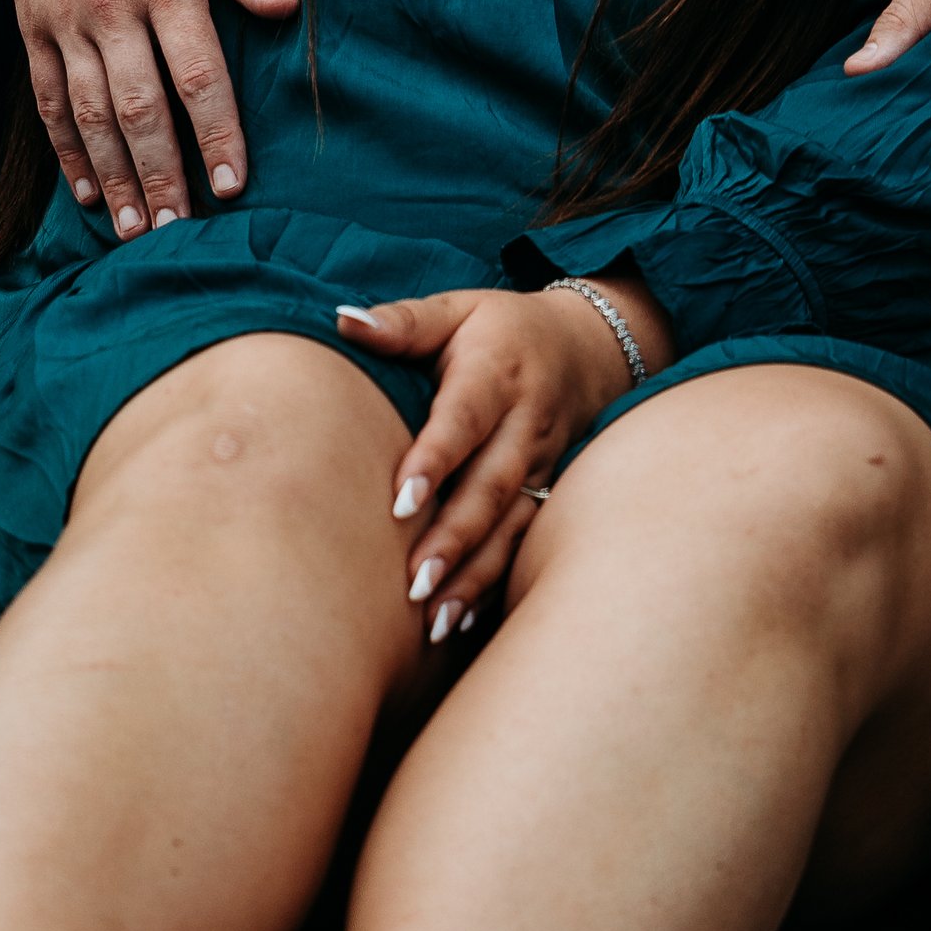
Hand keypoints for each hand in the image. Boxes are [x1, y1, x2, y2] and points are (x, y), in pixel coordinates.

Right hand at [0, 0, 299, 233]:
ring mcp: (65, 21)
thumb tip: (286, 11)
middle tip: (180, 230)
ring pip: (90, 115)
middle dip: (162, 175)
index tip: (232, 185)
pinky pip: (48, 100)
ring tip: (136, 229)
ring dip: (115, 176)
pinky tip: (88, 191)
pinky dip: (66, 151)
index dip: (217, 134)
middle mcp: (112, 7)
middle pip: (140, 109)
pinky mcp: (32, 26)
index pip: (197, 74)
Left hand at [338, 275, 672, 639]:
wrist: (588, 346)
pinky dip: (494, 585)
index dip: (436, 459)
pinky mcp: (546, 493)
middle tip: (413, 584)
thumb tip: (342, 321)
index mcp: (497, 371)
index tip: (401, 504)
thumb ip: (404, 322)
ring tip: (434, 619)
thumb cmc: (503, 328)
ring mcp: (541, 463)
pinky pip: (522, 543)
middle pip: (491, 485)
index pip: (465, 418)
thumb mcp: (458, 309)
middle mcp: (525, 423)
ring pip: (510, 525)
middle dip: (454, 538)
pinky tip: (462, 622)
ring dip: (474, 574)